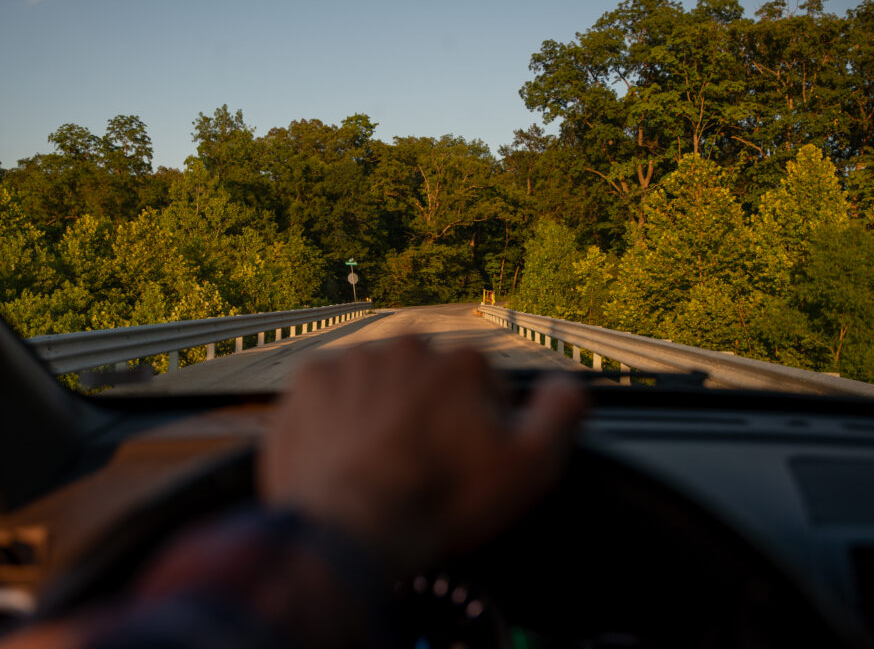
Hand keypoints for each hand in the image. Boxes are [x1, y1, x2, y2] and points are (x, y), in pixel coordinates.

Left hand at [258, 335, 584, 569]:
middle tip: (420, 465)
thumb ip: (560, 413)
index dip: (479, 428)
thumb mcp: (529, 467)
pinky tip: (344, 454)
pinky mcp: (307, 383)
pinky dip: (337, 417)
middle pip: (427, 380)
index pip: (481, 386)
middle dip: (428, 413)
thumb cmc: (442, 500)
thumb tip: (567, 383)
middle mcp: (407, 347)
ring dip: (382, 411)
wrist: (350, 526)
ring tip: (378, 463)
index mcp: (462, 362)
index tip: (464, 464)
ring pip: (378, 383)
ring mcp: (352, 361)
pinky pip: (331, 394)